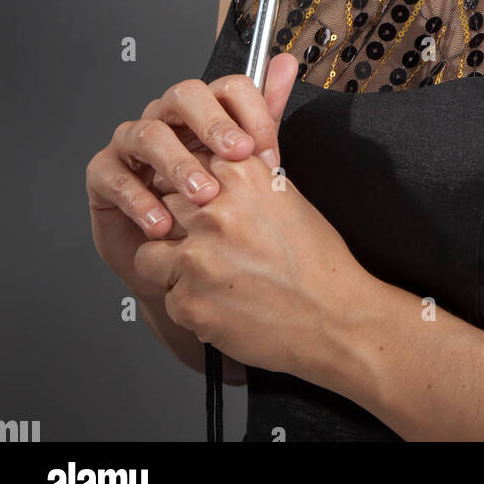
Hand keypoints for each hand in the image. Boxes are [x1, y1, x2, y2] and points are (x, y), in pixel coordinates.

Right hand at [86, 57, 298, 300]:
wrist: (175, 260)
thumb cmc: (206, 207)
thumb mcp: (242, 166)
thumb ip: (264, 116)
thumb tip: (286, 63)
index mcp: (203, 112)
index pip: (227, 87)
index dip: (250, 115)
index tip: (266, 152)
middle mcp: (166, 118)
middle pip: (185, 95)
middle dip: (214, 124)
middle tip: (236, 156)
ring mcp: (132, 142)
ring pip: (149, 133)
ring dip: (179, 164)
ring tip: (203, 195)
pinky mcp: (103, 172)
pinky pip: (114, 175)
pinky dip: (139, 199)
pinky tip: (163, 223)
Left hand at [133, 149, 375, 384]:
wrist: (334, 318)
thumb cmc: (316, 261)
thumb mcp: (286, 198)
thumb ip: (245, 179)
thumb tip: (213, 165)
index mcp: (241, 177)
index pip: (187, 164)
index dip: (190, 187)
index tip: (198, 202)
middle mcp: (214, 211)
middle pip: (163, 204)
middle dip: (176, 224)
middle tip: (203, 245)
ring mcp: (197, 257)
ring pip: (150, 252)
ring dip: (171, 265)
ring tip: (207, 277)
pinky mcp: (188, 301)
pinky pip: (166, 297)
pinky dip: (189, 304)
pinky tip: (222, 304)